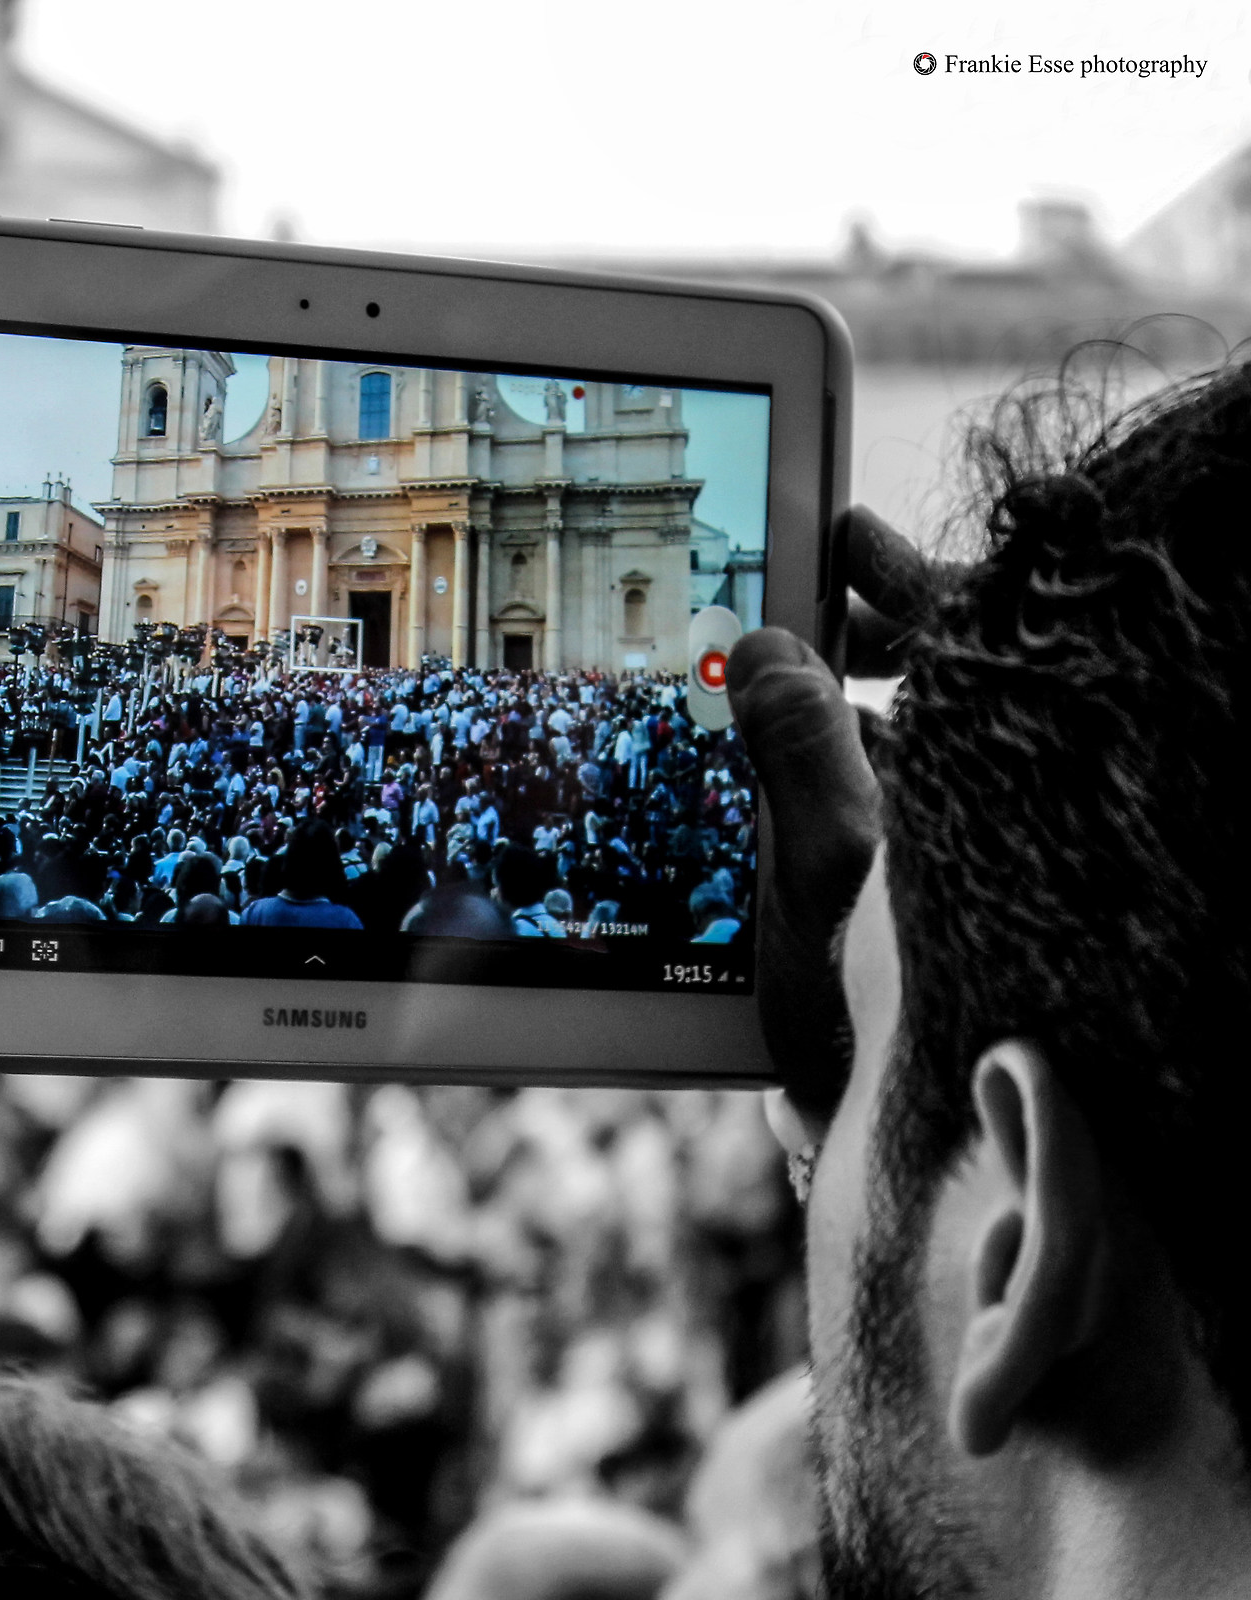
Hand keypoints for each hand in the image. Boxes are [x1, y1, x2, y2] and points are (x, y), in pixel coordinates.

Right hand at [730, 507, 948, 1114]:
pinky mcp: (920, 923)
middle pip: (940, 701)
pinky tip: (769, 812)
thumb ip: (799, 748)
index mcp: (987, 791)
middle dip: (861, 655)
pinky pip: (878, 827)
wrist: (911, 1169)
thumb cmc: (886, 1028)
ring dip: (831, 729)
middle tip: (793, 623)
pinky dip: (828, 798)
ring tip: (759, 707)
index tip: (846, 535)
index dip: (905, 579)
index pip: (969, 644)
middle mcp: (984, 824)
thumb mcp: (822, 869)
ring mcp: (954, 875)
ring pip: (903, 765)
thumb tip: (771, 648)